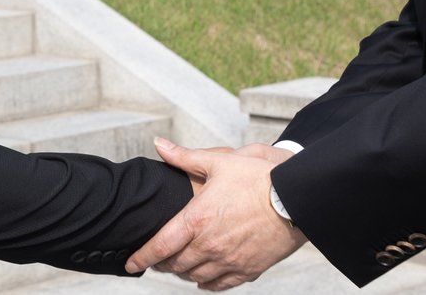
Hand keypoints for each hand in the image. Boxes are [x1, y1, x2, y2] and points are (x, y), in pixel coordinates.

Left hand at [126, 138, 305, 289]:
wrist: (295, 199)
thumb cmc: (258, 177)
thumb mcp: (219, 161)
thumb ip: (185, 157)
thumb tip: (159, 144)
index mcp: (197, 219)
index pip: (160, 245)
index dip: (142, 257)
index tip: (130, 262)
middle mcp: (209, 245)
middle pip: (175, 264)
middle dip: (163, 263)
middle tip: (158, 258)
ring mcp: (229, 261)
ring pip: (195, 276)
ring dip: (183, 272)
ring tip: (179, 264)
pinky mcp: (248, 270)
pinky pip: (219, 285)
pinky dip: (206, 282)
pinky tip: (203, 277)